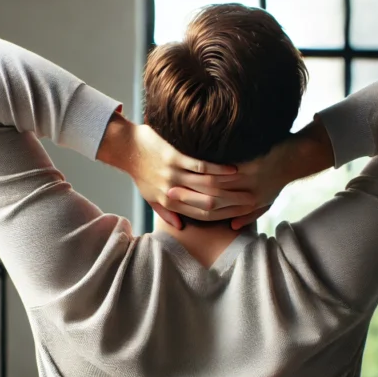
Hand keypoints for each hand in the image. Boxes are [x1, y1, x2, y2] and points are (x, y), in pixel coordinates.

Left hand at [97, 113, 256, 228]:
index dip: (222, 215)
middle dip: (232, 203)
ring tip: (247, 186)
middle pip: (209, 203)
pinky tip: (233, 169)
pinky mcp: (174, 157)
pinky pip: (201, 166)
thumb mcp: (150, 197)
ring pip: (207, 186)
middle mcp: (173, 191)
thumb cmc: (140, 173)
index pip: (201, 215)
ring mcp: (174, 174)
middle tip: (252, 201)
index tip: (240, 214)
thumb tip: (182, 228)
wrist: (125, 149)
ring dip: (230, 187)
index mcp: (169, 203)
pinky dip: (219, 169)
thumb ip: (167, 212)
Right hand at [167, 119, 334, 229]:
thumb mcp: (266, 202)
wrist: (297, 159)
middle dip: (188, 197)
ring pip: (217, 186)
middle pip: (212, 202)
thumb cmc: (277, 181)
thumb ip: (249, 215)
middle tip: (166, 191)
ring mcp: (250, 181)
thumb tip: (232, 227)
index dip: (194, 210)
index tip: (174, 206)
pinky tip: (194, 160)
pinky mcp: (254, 165)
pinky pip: (229, 168)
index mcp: (248, 207)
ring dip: (195, 182)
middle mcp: (248, 197)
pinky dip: (211, 166)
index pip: (216, 214)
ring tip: (174, 174)